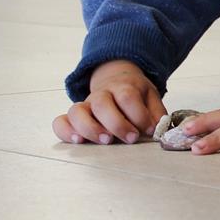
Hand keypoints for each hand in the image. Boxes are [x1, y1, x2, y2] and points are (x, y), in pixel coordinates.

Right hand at [52, 60, 166, 145]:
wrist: (116, 77)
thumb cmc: (135, 93)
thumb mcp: (150, 96)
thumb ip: (156, 113)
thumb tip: (158, 130)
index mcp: (123, 87)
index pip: (128, 97)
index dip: (139, 115)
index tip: (149, 130)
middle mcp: (101, 94)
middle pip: (102, 103)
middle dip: (117, 123)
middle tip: (131, 138)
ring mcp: (85, 104)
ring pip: (77, 110)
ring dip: (90, 128)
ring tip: (105, 141)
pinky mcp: (74, 116)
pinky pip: (60, 121)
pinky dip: (65, 131)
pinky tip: (77, 141)